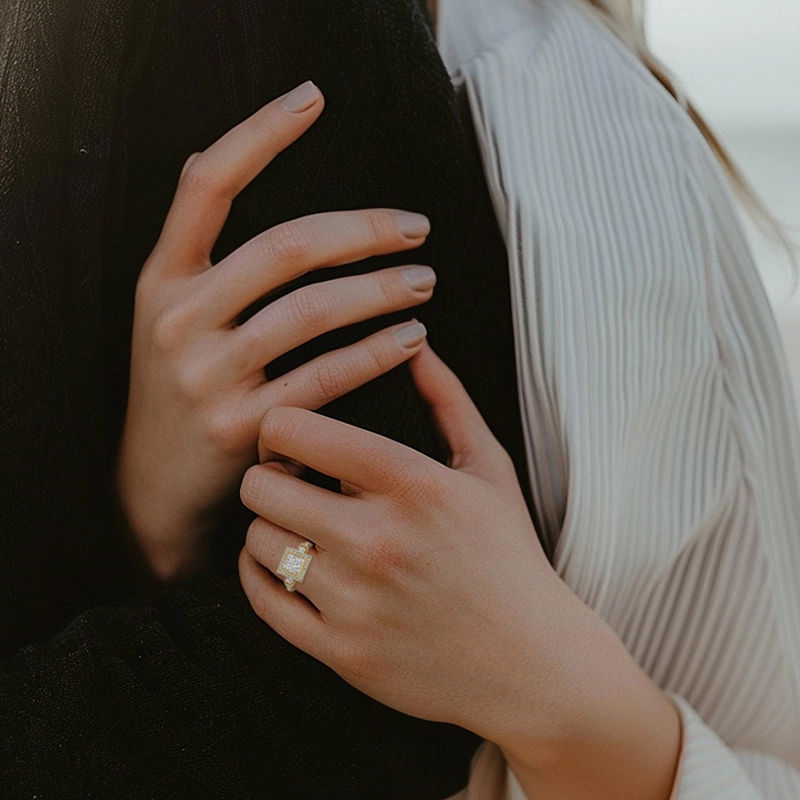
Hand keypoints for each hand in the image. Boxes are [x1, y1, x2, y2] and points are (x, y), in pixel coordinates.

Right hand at [117, 81, 435, 580]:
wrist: (153, 485)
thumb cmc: (176, 388)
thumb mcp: (164, 312)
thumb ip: (195, 247)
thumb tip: (209, 153)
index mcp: (162, 278)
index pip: (207, 184)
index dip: (259, 134)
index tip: (314, 99)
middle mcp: (180, 317)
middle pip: (287, 247)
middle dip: (364, 230)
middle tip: (417, 228)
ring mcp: (207, 372)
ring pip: (314, 311)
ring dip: (381, 290)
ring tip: (425, 282)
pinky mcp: (241, 424)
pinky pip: (326, 377)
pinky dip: (377, 353)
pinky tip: (412, 340)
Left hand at [239, 342, 679, 799]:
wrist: (533, 664)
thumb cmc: (510, 557)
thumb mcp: (490, 468)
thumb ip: (449, 400)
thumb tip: (415, 344)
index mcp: (413, 484)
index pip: (297, 430)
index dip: (279, 425)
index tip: (289, 434)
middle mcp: (378, 540)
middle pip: (262, 486)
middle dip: (268, 475)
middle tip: (287, 480)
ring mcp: (356, 601)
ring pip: (257, 541)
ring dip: (267, 526)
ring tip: (293, 524)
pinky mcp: (342, 651)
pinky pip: (263, 600)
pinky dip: (260, 575)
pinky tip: (283, 563)